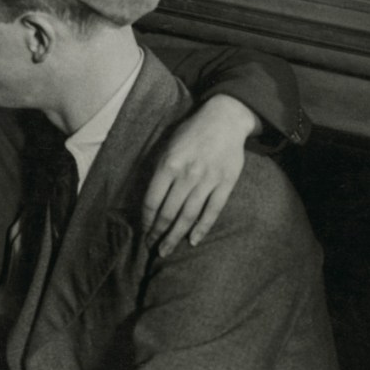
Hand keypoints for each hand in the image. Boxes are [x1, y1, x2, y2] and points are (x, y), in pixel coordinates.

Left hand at [142, 94, 257, 255]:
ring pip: (189, 216)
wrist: (224, 118)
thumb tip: (149, 200)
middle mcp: (187, 174)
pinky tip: (193, 240)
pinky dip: (202, 228)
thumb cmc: (191, 132)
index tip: (143, 231)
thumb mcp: (168, 145)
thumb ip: (159, 170)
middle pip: (169, 212)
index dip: (146, 220)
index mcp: (169, 164)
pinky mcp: (226, 183)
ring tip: (167, 250)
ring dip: (176, 236)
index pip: (152, 200)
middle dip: (158, 233)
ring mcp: (208, 180)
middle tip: (152, 246)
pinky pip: (212, 211)